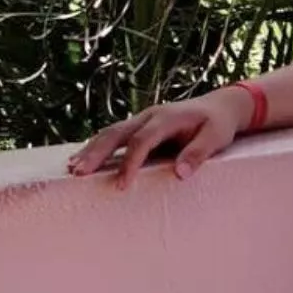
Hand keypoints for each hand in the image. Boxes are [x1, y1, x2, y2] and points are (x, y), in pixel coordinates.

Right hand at [67, 87, 252, 188]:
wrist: (219, 106)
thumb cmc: (218, 125)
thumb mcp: (216, 138)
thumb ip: (198, 154)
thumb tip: (180, 174)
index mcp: (166, 118)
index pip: (142, 141)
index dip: (130, 163)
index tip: (121, 185)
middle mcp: (149, 116)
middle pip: (117, 133)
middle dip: (97, 153)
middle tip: (78, 173)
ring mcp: (142, 119)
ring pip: (111, 132)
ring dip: (91, 149)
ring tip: (73, 168)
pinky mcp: (140, 126)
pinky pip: (115, 135)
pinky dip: (98, 146)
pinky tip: (83, 159)